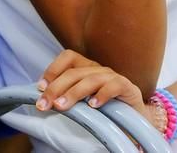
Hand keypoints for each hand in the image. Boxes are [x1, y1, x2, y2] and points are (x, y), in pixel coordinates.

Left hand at [35, 50, 154, 120]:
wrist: (136, 118)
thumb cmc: (106, 109)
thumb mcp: (84, 101)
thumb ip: (68, 96)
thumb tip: (45, 99)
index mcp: (87, 68)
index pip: (68, 57)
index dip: (53, 69)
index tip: (40, 87)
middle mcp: (98, 69)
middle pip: (74, 71)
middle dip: (56, 87)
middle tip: (45, 104)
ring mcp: (113, 77)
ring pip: (90, 79)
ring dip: (73, 93)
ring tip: (61, 106)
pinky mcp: (127, 87)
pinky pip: (114, 86)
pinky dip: (102, 94)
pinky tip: (93, 106)